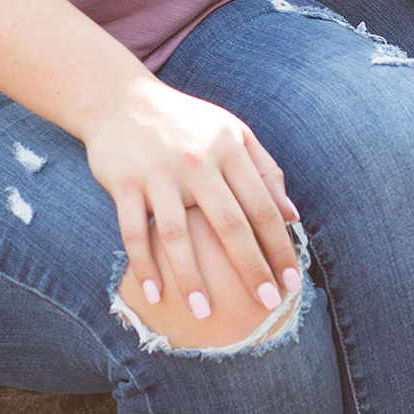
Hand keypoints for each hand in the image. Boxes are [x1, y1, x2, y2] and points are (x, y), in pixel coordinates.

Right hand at [84, 77, 302, 321]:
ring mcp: (157, 173)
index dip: (279, 246)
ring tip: (204, 313)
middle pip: (229, 224)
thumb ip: (264, 170)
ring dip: (192, 278)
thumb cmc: (186, 124)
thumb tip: (293, 216)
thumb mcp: (232, 133)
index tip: (292, 281)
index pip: (261, 206)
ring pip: (178, 235)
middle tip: (267, 304)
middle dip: (251, 268)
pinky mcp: (123, 182)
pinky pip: (134, 232)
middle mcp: (195, 160)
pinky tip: (156, 294)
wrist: (121, 100)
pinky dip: (144, 265)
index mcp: (228, 148)